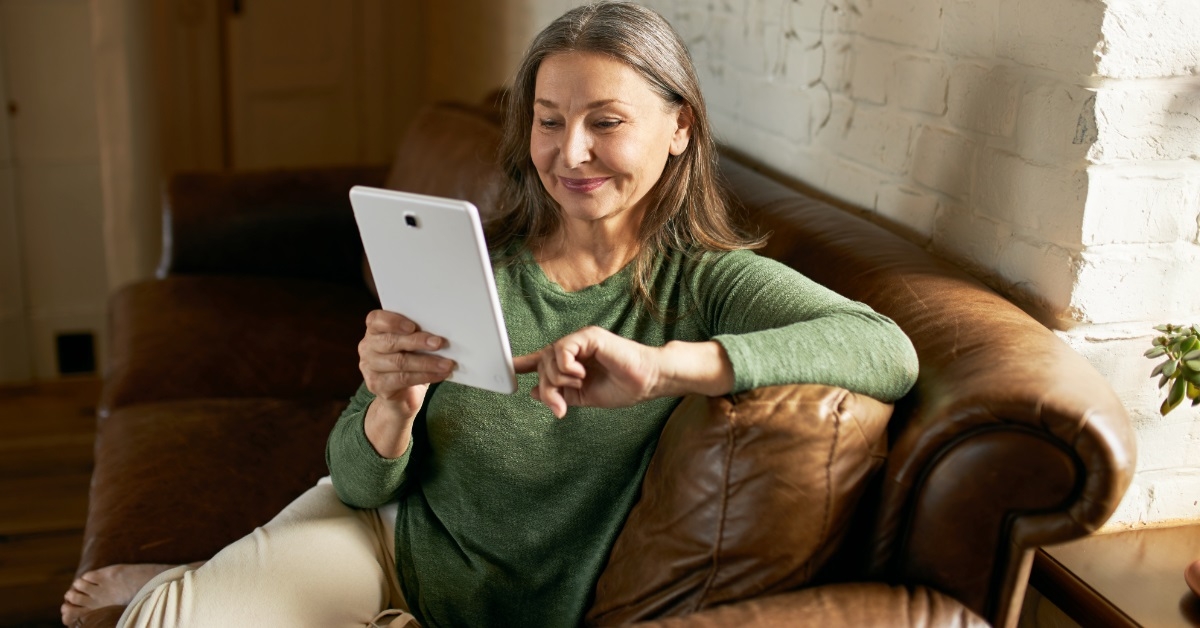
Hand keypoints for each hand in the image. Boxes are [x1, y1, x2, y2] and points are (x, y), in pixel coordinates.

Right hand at [358, 310, 454, 455]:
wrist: (401, 397)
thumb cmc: (410, 363)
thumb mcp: (412, 346)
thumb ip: (417, 335)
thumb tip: (439, 332)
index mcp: (374, 331)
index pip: (376, 319)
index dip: (393, 321)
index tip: (413, 326)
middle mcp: (367, 347)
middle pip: (391, 342)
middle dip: (417, 341)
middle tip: (439, 343)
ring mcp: (369, 367)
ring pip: (400, 362)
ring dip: (427, 362)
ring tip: (447, 364)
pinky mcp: (376, 385)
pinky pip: (403, 379)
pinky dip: (426, 376)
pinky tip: (440, 375)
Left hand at [512, 326, 661, 418]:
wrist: (645, 382)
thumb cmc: (621, 387)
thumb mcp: (584, 397)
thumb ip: (560, 394)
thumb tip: (533, 392)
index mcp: (573, 362)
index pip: (543, 360)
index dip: (523, 363)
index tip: (507, 368)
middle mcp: (574, 349)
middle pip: (543, 364)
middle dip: (546, 389)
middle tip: (559, 407)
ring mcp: (581, 341)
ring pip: (549, 357)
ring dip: (558, 380)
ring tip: (578, 386)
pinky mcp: (589, 337)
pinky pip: (562, 350)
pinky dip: (567, 367)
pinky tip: (581, 375)